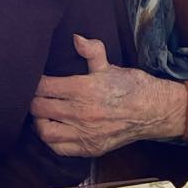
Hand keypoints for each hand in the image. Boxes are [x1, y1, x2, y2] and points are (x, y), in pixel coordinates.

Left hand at [30, 34, 186, 156]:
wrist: (154, 111)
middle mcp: (80, 113)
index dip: (35, 82)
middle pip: (40, 108)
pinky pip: (59, 148)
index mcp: (82, 89)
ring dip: (39, 122)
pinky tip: (54, 130)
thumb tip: (75, 38)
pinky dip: (51, 140)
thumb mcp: (110, 65)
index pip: (44, 87)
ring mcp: (84, 134)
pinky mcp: (89, 149)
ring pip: (45, 131)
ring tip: (42, 114)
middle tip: (36, 96)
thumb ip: (91, 51)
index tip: (35, 79)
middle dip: (34, 100)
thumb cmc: (131, 86)